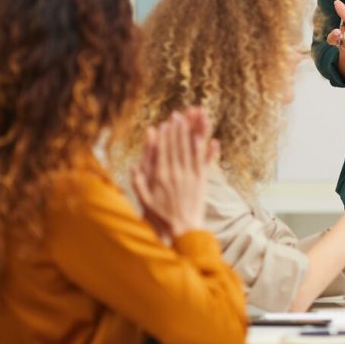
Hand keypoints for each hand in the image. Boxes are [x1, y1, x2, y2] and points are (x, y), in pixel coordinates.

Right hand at [131, 109, 218, 238]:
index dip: (165, 135)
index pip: (163, 151)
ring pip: (191, 150)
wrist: (183, 228)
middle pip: (177, 146)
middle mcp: (176, 173)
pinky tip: (210, 139)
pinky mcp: (202, 181)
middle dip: (178, 129)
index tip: (166, 123)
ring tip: (192, 121)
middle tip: (179, 115)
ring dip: (192, 134)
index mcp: (161, 176)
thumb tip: (134, 166)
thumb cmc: (161, 216)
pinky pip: (204, 161)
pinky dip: (207, 149)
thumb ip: (138, 182)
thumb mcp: (144, 200)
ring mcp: (191, 176)